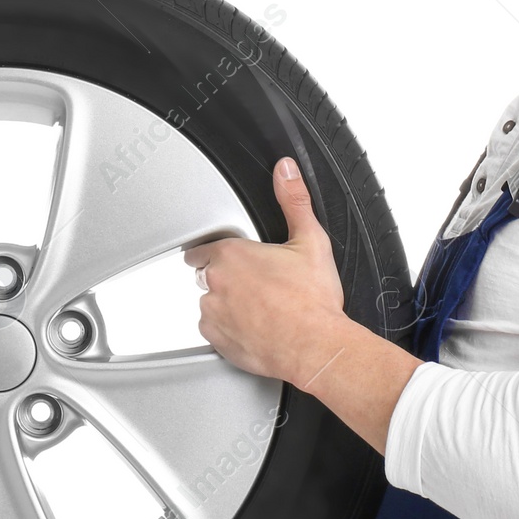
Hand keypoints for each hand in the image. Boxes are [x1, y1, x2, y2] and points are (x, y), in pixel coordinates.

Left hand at [182, 157, 344, 385]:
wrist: (316, 346)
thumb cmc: (312, 300)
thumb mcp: (310, 240)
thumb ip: (294, 201)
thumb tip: (286, 172)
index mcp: (232, 255)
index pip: (202, 248)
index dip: (217, 253)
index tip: (236, 260)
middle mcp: (216, 283)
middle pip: (207, 276)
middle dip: (227, 278)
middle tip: (258, 284)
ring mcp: (214, 314)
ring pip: (211, 303)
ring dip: (227, 304)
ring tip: (260, 308)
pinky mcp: (217, 341)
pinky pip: (214, 331)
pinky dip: (229, 329)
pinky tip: (254, 327)